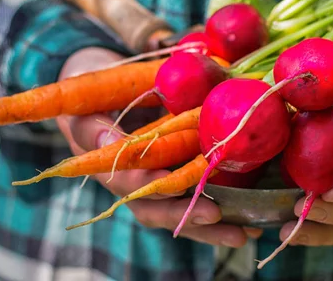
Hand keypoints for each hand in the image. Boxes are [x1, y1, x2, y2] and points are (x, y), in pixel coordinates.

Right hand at [56, 47, 261, 246]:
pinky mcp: (173, 179)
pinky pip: (194, 202)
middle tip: (216, 215)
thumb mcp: (84, 106)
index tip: (170, 185)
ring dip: (209, 227)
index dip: (146, 184)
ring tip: (241, 234)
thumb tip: (107, 141)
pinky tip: (249, 223)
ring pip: (178, 213)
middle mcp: (131, 184)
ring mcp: (152, 185)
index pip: (126, 180)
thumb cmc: (88, 99)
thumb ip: (93, 126)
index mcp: (105, 167)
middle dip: (185, 214)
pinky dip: (221, 214)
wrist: (93, 99)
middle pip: (155, 209)